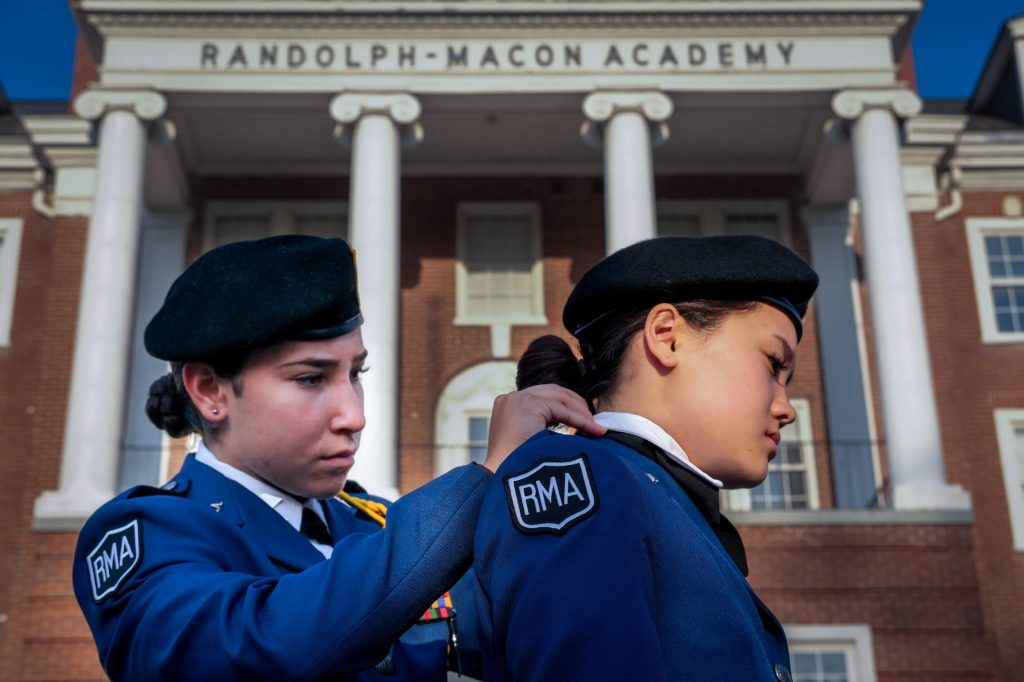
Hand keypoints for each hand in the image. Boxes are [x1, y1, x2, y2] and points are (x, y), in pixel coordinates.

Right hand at [480, 384, 604, 473]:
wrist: (502, 477)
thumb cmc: (515, 468)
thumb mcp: (527, 441)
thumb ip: (540, 428)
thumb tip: (572, 427)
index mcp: (508, 404)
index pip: (544, 396)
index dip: (566, 406)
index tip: (584, 419)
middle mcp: (511, 397)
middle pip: (554, 392)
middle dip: (577, 405)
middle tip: (593, 422)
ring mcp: (519, 399)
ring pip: (561, 398)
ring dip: (582, 413)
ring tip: (595, 428)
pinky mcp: (528, 404)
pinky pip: (562, 409)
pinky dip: (580, 420)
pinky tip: (592, 430)